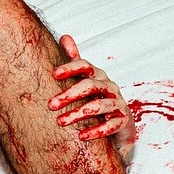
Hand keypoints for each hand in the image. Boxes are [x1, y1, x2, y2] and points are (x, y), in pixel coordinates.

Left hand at [49, 35, 136, 158]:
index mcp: (98, 75)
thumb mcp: (86, 79)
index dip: (70, 68)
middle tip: (50, 105)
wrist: (119, 124)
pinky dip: (96, 131)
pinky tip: (81, 137)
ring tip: (60, 122)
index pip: (86, 66)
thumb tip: (65, 36)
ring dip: (79, 113)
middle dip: (69, 94)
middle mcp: (109, 86)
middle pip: (90, 86)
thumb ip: (75, 60)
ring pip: (99, 106)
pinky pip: (111, 126)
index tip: (53, 74)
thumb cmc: (97, 98)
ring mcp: (118, 103)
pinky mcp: (123, 121)